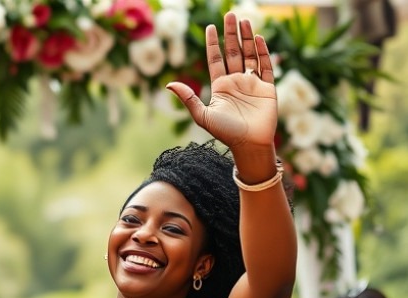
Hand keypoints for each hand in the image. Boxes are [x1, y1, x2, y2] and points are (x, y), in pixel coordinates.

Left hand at [167, 12, 276, 149]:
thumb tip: (168, 85)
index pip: (215, 59)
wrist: (249, 145)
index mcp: (220, 86)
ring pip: (250, 54)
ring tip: (244, 20)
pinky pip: (265, 66)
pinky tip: (258, 38)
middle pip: (233, 52)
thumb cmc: (225, 133)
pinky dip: (262, 52)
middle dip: (231, 34)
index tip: (210, 27)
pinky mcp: (267, 87)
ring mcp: (252, 83)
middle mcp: (236, 81)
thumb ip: (188, 99)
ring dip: (247, 37)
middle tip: (230, 14)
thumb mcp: (202, 115)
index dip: (213, 43)